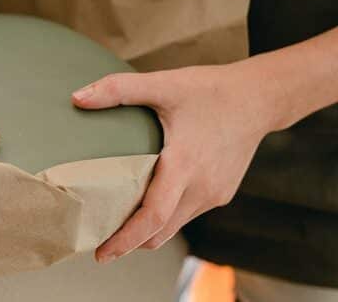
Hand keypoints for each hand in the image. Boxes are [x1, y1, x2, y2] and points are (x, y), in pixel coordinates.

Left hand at [72, 64, 281, 262]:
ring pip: (174, 226)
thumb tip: (78, 97)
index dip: (125, 239)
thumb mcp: (163, 83)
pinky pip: (187, 213)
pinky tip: (148, 201)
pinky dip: (165, 216)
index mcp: (185, 164)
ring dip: (147, 230)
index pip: (153, 216)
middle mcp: (201, 186)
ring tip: (117, 224)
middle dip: (129, 243)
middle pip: (160, 232)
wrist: (260, 98)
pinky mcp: (221, 194)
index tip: (101, 253)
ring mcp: (214, 194)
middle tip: (98, 243)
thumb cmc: (212, 90)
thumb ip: (119, 90)